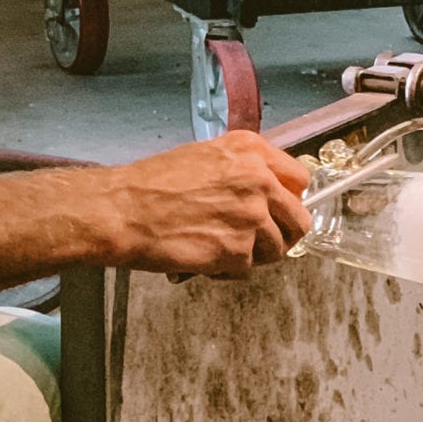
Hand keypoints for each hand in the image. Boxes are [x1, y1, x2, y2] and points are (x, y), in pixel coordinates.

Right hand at [100, 131, 311, 276]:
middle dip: (280, 234)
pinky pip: (247, 269)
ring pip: (276, 248)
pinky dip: (227, 270)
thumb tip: (263, 192)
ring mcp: (251, 216)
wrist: (123, 210)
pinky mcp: (238, 250)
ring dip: (253, 255)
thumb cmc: (151, 185)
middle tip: (259, 241)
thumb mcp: (203, 157)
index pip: (300, 178)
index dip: (289, 199)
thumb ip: (240, 170)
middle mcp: (259, 180)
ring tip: (221, 249)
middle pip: (299, 218)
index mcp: (250, 151)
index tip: (280, 210)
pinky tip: (205, 258)